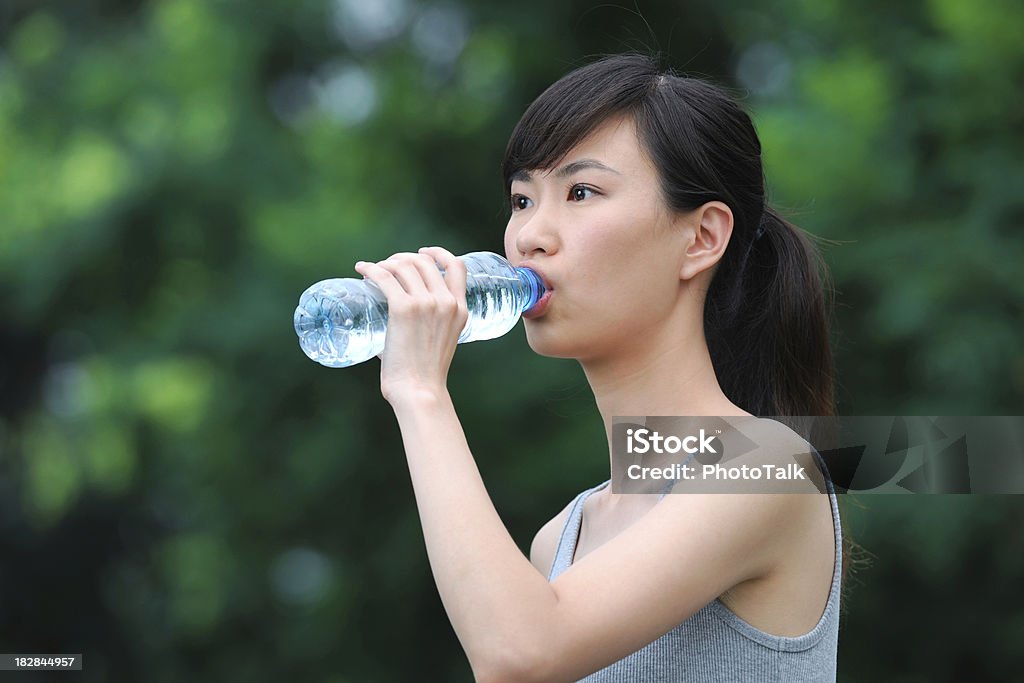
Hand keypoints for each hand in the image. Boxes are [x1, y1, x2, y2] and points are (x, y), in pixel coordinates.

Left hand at [353, 247, 467, 404]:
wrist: (419, 391)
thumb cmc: (425, 374)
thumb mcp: (443, 341)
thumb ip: (432, 325)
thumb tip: (404, 323)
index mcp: (460, 309)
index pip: (457, 266)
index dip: (438, 253)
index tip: (423, 253)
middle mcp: (445, 301)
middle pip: (423, 262)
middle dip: (403, 258)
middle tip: (388, 267)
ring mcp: (425, 303)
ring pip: (403, 265)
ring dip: (385, 263)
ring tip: (374, 271)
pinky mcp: (403, 309)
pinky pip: (384, 277)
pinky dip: (370, 269)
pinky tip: (362, 269)